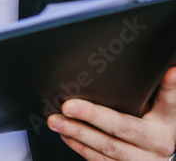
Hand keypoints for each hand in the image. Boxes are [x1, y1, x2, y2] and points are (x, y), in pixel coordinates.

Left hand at [47, 66, 175, 159]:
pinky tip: (65, 135)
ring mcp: (139, 160)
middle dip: (91, 116)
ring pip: (105, 148)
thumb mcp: (162, 109)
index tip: (169, 72)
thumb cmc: (155, 125)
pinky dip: (79, 147)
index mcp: (167, 124)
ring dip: (77, 133)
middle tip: (67, 106)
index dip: (169, 87)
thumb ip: (162, 91)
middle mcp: (156, 145)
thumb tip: (169, 68)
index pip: (167, 102)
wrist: (156, 155)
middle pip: (121, 129)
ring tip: (56, 121)